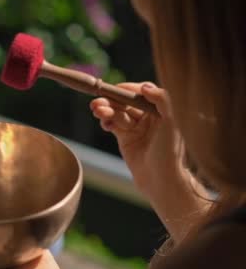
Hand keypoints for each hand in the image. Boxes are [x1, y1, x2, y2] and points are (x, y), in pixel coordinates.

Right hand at [91, 82, 210, 239]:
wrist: (161, 181)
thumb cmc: (170, 153)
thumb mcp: (172, 123)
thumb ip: (162, 100)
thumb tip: (145, 86)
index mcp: (161, 110)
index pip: (141, 93)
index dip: (126, 90)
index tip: (114, 89)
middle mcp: (149, 117)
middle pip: (125, 102)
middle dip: (111, 101)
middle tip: (97, 103)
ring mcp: (136, 128)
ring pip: (117, 113)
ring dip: (106, 111)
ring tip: (96, 111)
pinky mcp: (126, 139)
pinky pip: (113, 125)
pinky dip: (106, 122)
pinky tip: (103, 123)